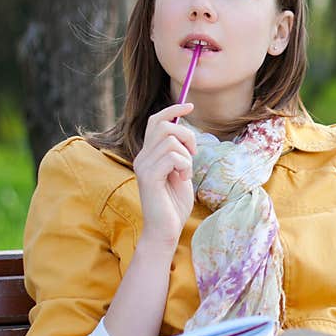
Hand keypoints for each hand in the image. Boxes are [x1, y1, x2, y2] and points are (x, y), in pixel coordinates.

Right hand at [133, 102, 197, 249]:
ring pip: (172, 141)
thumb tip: (185, 131)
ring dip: (187, 156)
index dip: (173, 110)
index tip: (190, 105)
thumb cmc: (174, 205)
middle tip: (193, 154)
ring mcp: (143, 166)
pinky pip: (173, 157)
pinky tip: (182, 180)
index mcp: (149, 155)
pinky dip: (185, 166)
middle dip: (186, 135)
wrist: (165, 230)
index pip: (155, 121)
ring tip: (185, 173)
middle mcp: (142, 157)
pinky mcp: (149, 177)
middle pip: (163, 125)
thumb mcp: (180, 173)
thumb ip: (180, 154)